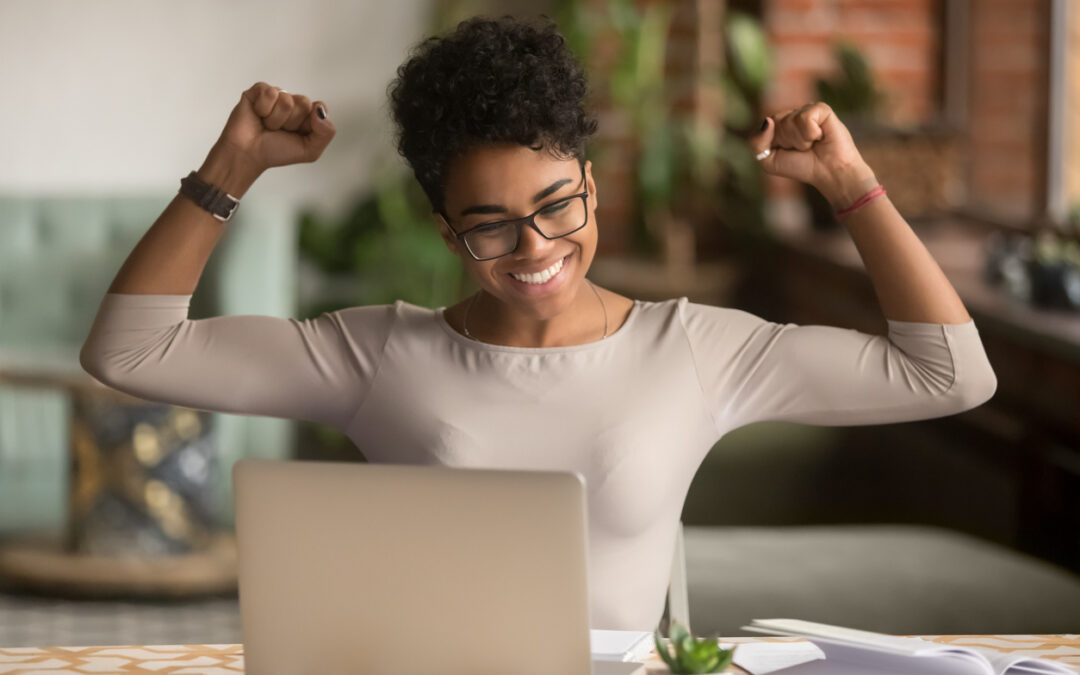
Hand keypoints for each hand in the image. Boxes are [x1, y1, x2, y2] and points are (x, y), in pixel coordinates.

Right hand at [216, 82, 335, 172]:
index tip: (296, 133)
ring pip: (286, 100)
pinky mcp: (259, 90)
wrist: (248, 154)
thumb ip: (326, 133)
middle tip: (279, 131)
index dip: (308, 123)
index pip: (319, 108)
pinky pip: (270, 93)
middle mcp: (292, 102)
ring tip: (267, 126)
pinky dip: (264, 109)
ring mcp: (276, 95)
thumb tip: (320, 110)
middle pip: (304, 102)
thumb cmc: (276, 152)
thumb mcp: (310, 151)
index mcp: (306, 115)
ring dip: (276, 120)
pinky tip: (258, 115)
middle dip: (292, 122)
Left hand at [750, 102, 877, 208]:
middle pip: (775, 122)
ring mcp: (807, 110)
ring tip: (812, 144)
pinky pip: (805, 118)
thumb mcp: (769, 161)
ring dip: (800, 140)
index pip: (763, 126)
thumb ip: (756, 142)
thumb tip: (767, 120)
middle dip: (786, 141)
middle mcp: (793, 114)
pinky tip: (820, 136)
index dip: (773, 143)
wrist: (828, 173)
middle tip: (802, 149)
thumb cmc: (801, 167)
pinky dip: (810, 133)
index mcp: (779, 124)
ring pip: (789, 121)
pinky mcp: (821, 109)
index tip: (788, 151)